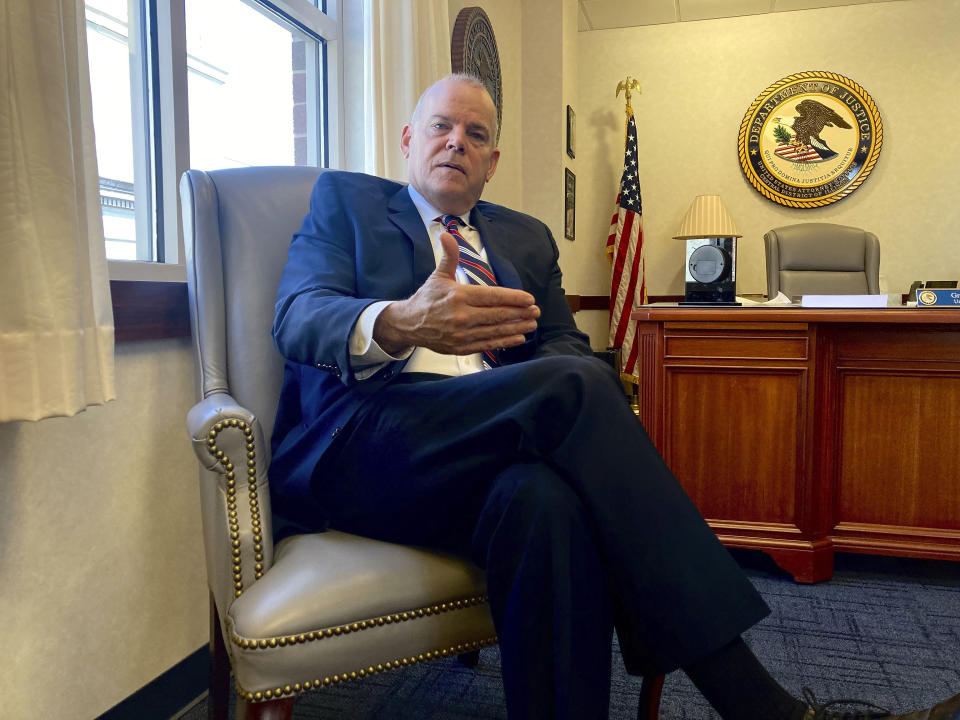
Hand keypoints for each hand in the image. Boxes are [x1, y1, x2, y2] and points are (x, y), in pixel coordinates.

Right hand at [374, 231, 539, 354]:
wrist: (408, 324)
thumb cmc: (427, 299)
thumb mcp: (438, 275)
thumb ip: (449, 256)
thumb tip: (447, 235)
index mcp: (459, 296)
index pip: (492, 296)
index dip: (513, 298)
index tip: (529, 299)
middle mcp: (462, 316)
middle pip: (498, 314)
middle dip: (520, 313)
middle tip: (536, 311)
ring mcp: (462, 334)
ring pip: (495, 331)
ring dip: (516, 328)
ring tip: (531, 324)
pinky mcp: (461, 347)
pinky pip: (487, 344)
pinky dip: (504, 342)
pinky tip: (518, 338)